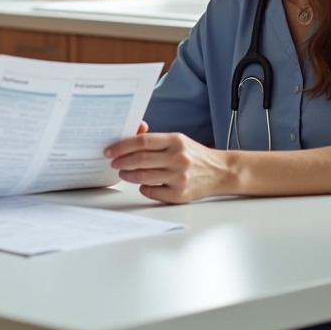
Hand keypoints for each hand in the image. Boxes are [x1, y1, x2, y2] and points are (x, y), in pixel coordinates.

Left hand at [104, 122, 232, 203]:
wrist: (221, 172)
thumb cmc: (194, 155)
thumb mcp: (178, 140)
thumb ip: (155, 139)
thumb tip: (130, 135)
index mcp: (176, 141)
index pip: (142, 141)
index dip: (122, 146)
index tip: (110, 150)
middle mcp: (178, 158)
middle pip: (140, 159)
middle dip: (121, 161)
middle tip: (113, 162)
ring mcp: (179, 178)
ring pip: (143, 177)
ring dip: (128, 175)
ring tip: (123, 173)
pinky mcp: (180, 194)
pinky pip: (152, 192)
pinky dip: (143, 188)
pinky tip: (142, 184)